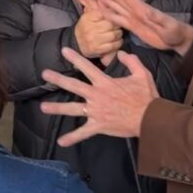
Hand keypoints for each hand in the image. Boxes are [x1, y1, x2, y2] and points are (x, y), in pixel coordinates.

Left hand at [40, 47, 158, 146]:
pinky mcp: (98, 125)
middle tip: (44, 74)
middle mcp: (96, 96)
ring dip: (57, 108)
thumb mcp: (142, 74)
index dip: (75, 58)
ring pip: (73, 108)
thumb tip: (121, 52)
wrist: (150, 118)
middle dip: (58, 79)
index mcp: (105, 83)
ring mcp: (95, 111)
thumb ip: (131, 61)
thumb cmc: (146, 97)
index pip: (87, 67)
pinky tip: (61, 141)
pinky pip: (83, 132)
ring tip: (42, 107)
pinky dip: (72, 137)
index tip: (63, 51)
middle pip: (73, 85)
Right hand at [72, 0, 121, 60]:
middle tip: (118, 23)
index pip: (104, 12)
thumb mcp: (86, 12)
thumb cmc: (85, 25)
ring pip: (114, 34)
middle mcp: (90, 29)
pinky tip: (116, 40)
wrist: (76, 43)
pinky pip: (113, 45)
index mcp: (88, 18)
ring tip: (117, 31)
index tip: (115, 13)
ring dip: (119, 33)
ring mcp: (94, 40)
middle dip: (117, 23)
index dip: (111, 13)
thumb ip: (87, 0)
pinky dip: (117, 42)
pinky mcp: (97, 50)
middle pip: (111, 23)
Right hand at [95, 0, 192, 55]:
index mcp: (143, 9)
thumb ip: (158, 18)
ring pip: (117, 8)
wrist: (178, 40)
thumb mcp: (168, 25)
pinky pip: (119, 19)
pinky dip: (110, 15)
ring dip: (107, 1)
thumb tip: (147, 11)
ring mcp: (134, 19)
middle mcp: (136, 12)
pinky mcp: (133, 27)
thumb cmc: (175, 32)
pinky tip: (103, 12)